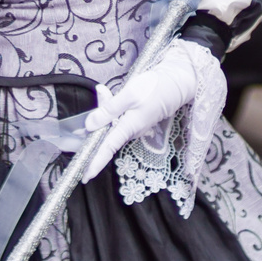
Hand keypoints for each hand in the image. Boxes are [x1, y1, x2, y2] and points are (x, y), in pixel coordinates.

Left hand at [80, 41, 201, 182]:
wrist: (176, 83)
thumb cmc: (154, 88)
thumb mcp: (128, 96)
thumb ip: (108, 110)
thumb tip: (89, 125)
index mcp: (128, 128)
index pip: (107, 149)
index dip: (95, 163)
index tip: (85, 178)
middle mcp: (131, 132)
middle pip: (106, 133)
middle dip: (97, 120)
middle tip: (102, 93)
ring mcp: (135, 127)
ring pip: (112, 124)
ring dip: (106, 110)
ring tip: (106, 91)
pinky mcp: (137, 120)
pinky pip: (119, 118)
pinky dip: (113, 108)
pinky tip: (113, 94)